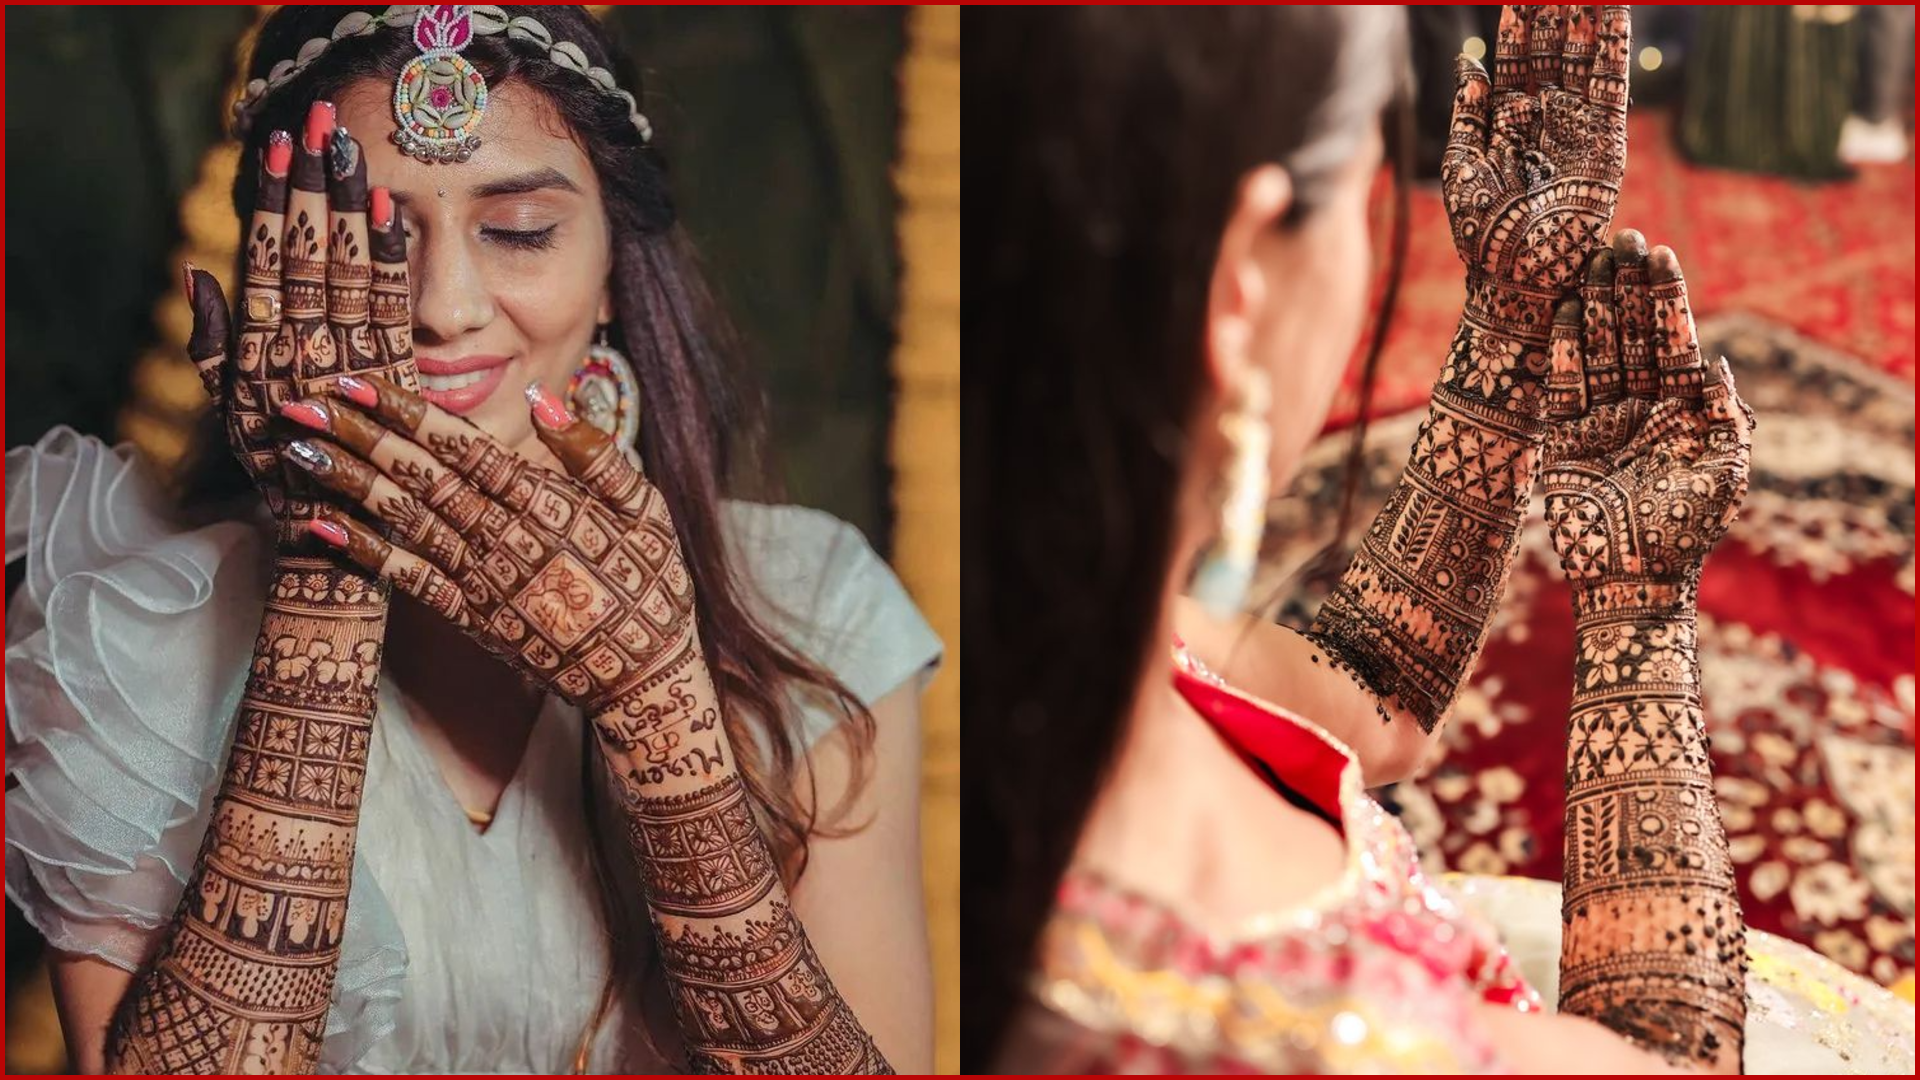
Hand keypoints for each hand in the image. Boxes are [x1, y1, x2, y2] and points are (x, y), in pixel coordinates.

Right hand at [182, 101, 417, 545]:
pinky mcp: (393, 383)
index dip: (275, 199)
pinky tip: (393, 212)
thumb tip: (198, 272)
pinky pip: (393, 310)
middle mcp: (301, 350)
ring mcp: (348, 364)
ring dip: (352, 205)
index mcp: (260, 350)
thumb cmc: (281, 475)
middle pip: (310, 253)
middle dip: (315, 183)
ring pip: (349, 270)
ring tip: (354, 148)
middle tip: (322, 121)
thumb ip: (211, 343)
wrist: (333, 548)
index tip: (278, 144)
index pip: (268, 259)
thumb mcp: (230, 411)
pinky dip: (391, 259)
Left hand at [274, 374, 712, 759]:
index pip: (462, 444)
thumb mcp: (646, 508)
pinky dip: (361, 554)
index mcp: (544, 502)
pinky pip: (406, 581)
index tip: (357, 380)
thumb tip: (540, 396)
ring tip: (296, 449)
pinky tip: (318, 528)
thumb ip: (593, 453)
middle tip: (300, 402)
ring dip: (345, 484)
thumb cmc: (651, 583)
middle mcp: (503, 537)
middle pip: (417, 476)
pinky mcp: (470, 620)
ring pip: (402, 521)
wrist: (644, 679)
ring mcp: (482, 581)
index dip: (405, 410)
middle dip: (356, 436)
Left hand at [1442, 5, 1630, 364]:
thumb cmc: (1478, 231)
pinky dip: (1613, 48)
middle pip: (1553, 49)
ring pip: (1583, 58)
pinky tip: (1612, 11)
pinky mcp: (1606, 141)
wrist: (1515, 275)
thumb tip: (1469, 60)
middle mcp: (1546, 118)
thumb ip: (1467, 112)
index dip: (1520, 23)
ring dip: (1584, 18)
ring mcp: (1578, 126)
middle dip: (1553, 11)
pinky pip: (1612, 86)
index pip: (1517, 58)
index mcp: (1507, 121)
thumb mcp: (1461, 164)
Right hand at [1542, 240, 1755, 589]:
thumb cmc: (1686, 530)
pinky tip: (1562, 312)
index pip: (1673, 339)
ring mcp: (1601, 420)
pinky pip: (1562, 386)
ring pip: (1597, 350)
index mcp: (1684, 408)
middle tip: (1620, 238)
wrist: (1632, 577)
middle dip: (1626, 287)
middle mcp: (1641, 406)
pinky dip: (1563, 351)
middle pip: (1632, 334)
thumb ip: (1724, 416)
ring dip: (1593, 305)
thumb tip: (1716, 362)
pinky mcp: (1563, 439)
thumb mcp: (1724, 470)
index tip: (1659, 255)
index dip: (1665, 298)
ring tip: (1589, 260)